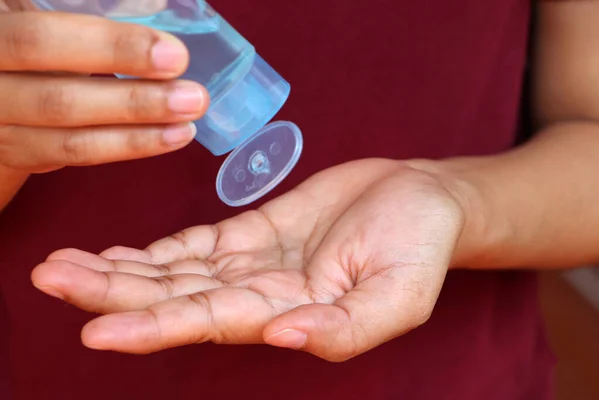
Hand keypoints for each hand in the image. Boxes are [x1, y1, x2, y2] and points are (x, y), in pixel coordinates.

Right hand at [0, 7, 207, 172]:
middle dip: (134, 99)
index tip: (173, 53)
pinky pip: (76, 155)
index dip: (110, 48)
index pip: (41, 40)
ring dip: (139, 129)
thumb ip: (74, 12)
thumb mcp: (32, 15)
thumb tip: (158, 8)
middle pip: (59, 98)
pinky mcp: (16, 153)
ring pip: (72, 137)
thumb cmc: (19, 43)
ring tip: (190, 115)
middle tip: (193, 95)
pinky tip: (170, 136)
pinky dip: (128, 146)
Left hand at [32, 159, 469, 361]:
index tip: (98, 329)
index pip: (210, 323)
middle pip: (175, 297)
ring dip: (120, 270)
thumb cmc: (420, 246)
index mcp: (291, 315)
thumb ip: (346, 330)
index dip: (155, 326)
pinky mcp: (253, 230)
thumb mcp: (401, 295)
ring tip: (64, 266)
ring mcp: (253, 261)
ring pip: (174, 270)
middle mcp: (260, 295)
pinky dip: (153, 249)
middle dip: (114, 293)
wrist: (422, 199)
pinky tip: (114, 253)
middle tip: (52, 280)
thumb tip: (281, 338)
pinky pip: (193, 242)